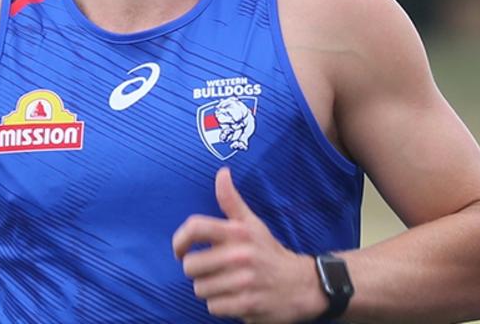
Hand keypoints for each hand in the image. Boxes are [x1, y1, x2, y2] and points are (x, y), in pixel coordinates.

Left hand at [172, 168, 326, 322]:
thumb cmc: (268, 252)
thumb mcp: (252, 224)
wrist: (300, 284)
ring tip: (227, 283)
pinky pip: (213, 307)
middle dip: (198, 271)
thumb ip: (231, 201)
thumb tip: (222, 172)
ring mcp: (244, 280)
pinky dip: (221, 305)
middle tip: (214, 270)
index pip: (195, 227)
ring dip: (210, 290)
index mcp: (239, 232)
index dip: (179, 240)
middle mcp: (241, 254)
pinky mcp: (246, 304)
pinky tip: (235, 297)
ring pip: (200, 289)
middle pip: (190, 266)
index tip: (181, 251)